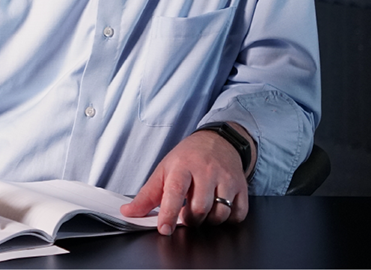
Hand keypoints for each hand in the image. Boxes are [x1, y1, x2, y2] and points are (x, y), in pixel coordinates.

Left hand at [120, 128, 250, 234]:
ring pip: (220, 213)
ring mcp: (226, 178)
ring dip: (209, 221)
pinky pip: (238, 214)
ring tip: (201, 210)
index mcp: (182, 166)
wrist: (217, 141)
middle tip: (186, 214)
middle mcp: (206, 171)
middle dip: (190, 219)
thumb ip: (147, 195)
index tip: (164, 229)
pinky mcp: (242, 186)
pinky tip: (219, 209)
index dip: (168, 213)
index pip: (175, 192)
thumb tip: (129, 212)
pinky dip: (229, 219)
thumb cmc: (187, 158)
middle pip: (200, 208)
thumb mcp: (163, 170)